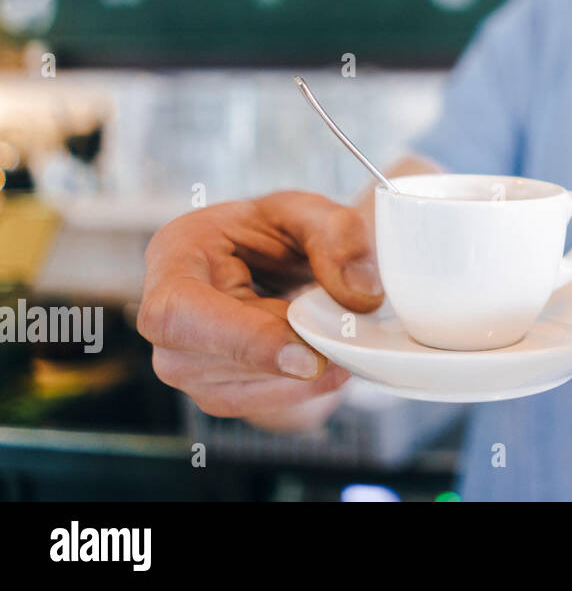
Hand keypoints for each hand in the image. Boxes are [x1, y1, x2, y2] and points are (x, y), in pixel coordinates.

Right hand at [138, 192, 385, 426]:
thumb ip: (341, 238)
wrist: (281, 259)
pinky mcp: (210, 387)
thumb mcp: (316, 212)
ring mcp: (181, 358)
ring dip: (293, 378)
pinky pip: (253, 404)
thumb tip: (361, 297)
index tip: (308, 357)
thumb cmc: (284, 230)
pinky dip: (299, 390)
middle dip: (276, 359)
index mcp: (177, 252)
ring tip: (340, 346)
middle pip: (201, 360)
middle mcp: (164, 312)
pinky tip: (331, 365)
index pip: (180, 310)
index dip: (240, 339)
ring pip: (230, 391)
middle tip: (341, 343)